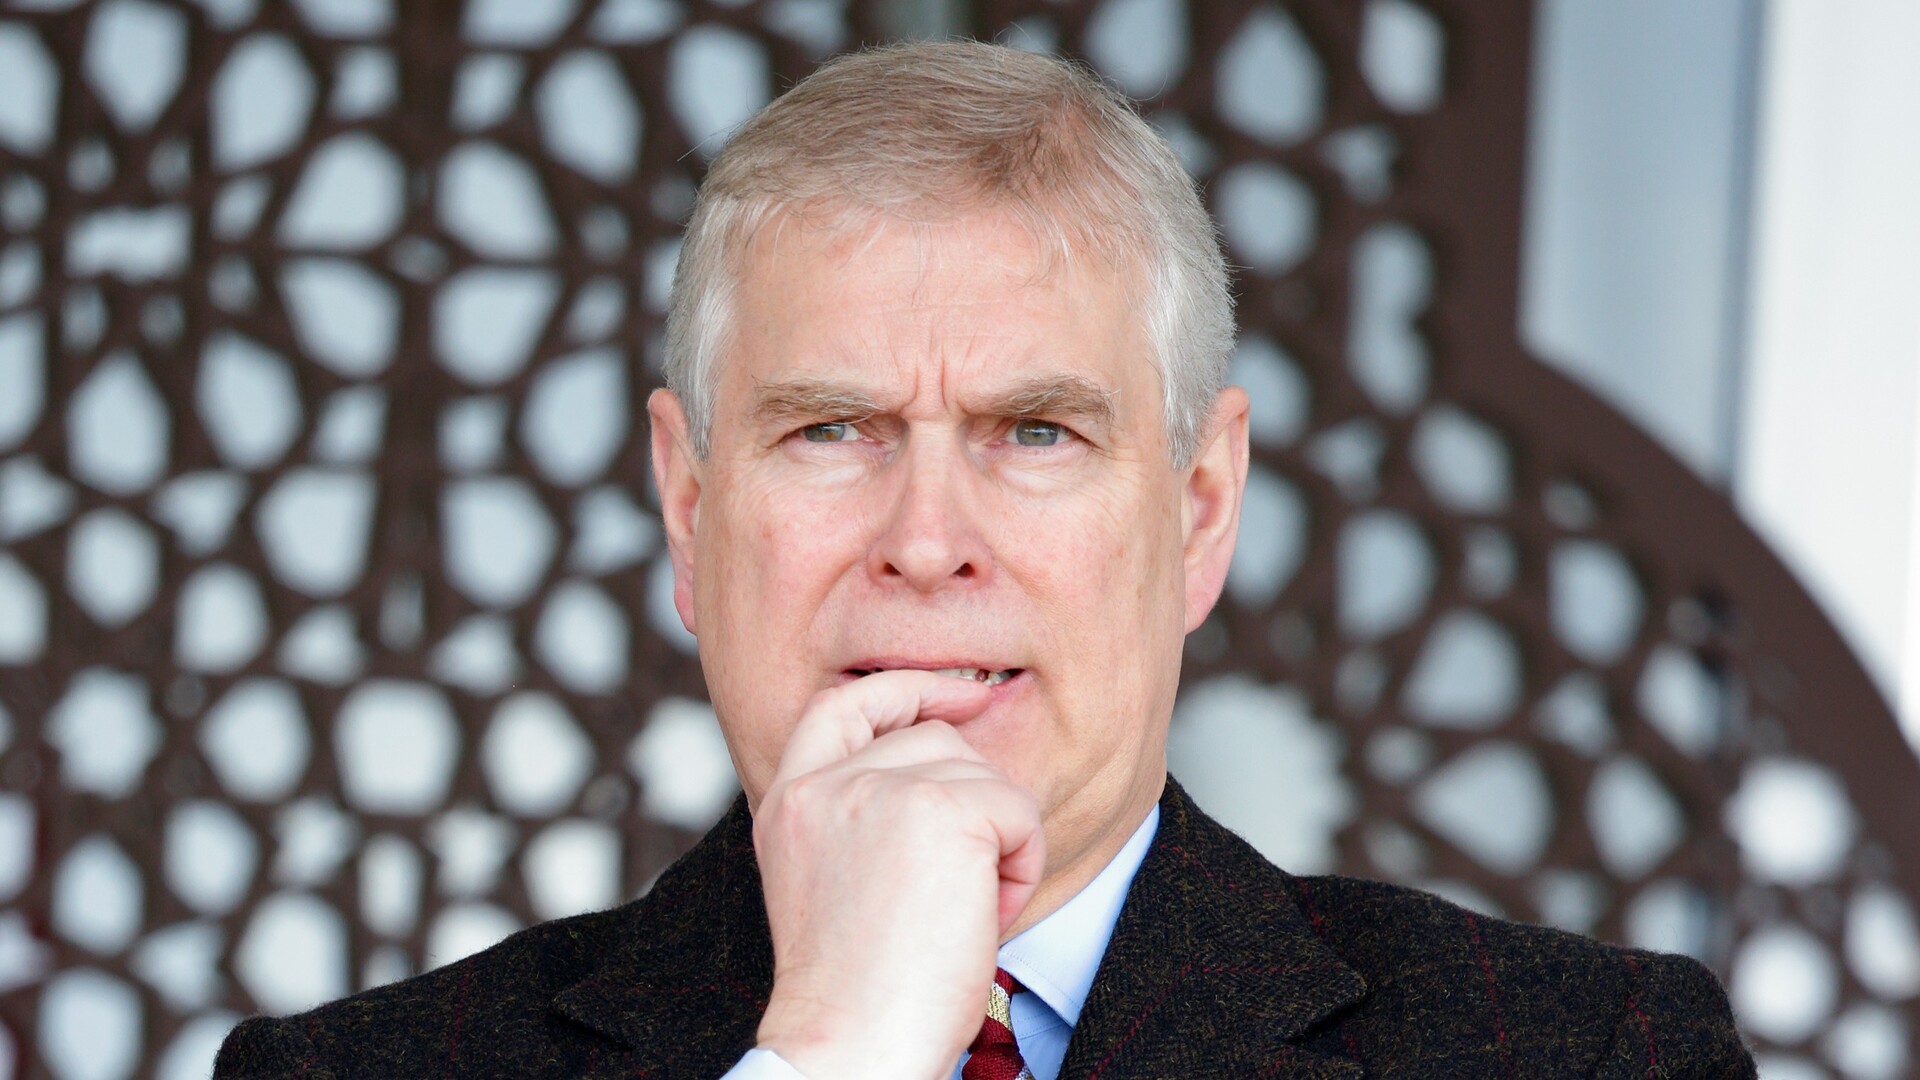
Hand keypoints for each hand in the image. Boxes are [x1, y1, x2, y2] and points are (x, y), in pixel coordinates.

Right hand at [751, 671, 1045, 1079]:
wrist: (852, 1048)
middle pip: (935, 740)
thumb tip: (947, 763)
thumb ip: (859, 817)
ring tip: (967, 912)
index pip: (841, 705)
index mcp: (787, 802)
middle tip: (962, 887)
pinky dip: (1023, 867)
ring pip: (983, 775)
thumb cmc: (857, 994)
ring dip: (998, 841)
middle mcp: (825, 785)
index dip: (906, 690)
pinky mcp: (940, 808)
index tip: (962, 696)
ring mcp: (879, 788)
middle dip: (972, 801)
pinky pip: (1018, 812)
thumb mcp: (829, 881)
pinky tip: (989, 916)